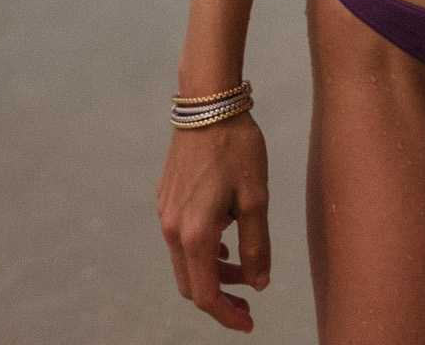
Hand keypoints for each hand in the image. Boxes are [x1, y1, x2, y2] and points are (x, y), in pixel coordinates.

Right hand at [157, 114, 270, 331]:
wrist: (208, 102)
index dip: (226, 315)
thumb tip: (259, 283)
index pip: (206, 294)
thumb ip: (257, 245)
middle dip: (220, 297)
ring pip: (185, 261)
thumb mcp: (256, 197)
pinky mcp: (166, 198)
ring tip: (244, 267)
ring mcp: (165, 213)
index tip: (249, 322)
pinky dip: (202, 249)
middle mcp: (172, 229)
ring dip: (213, 271)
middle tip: (249, 302)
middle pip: (191, 283)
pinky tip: (226, 238)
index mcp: (194, 234)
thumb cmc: (236, 146)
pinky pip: (181, 239)